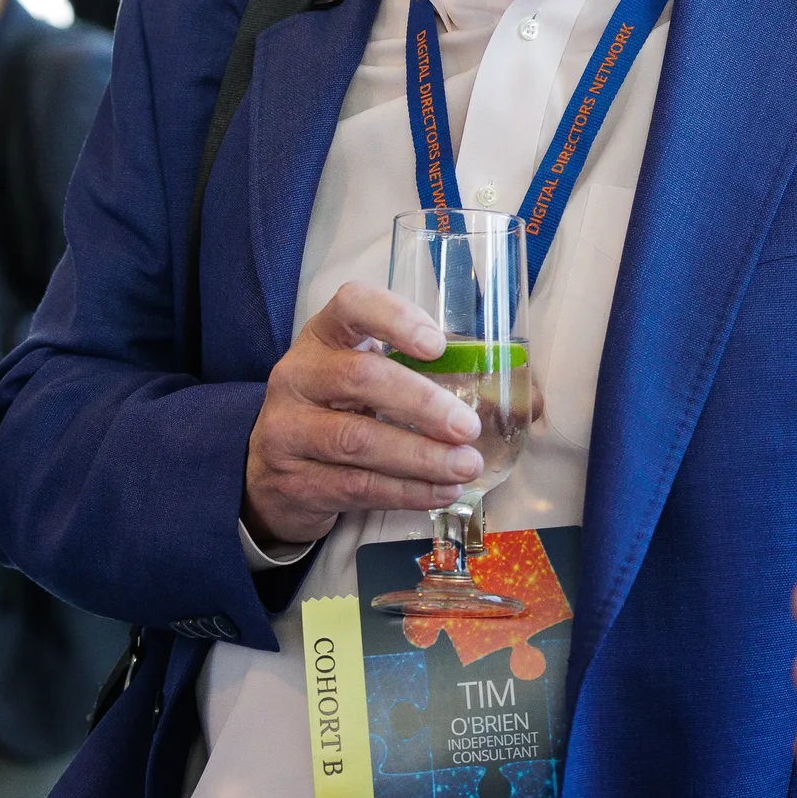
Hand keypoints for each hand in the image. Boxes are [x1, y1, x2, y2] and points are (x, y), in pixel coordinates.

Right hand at [241, 282, 485, 551]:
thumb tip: (527, 402)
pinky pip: (358, 486)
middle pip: (360, 378)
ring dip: (421, 457)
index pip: (351, 305)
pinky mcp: (296, 479)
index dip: (394, 318)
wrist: (270, 472)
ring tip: (467, 466)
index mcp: (324, 335)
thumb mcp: (368, 376)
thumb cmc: (340, 410)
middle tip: (468, 427)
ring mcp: (289, 429)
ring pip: (359, 441)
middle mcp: (300, 375)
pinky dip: (408, 491)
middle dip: (422, 403)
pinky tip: (442, 492)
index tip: (437, 345)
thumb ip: (429, 376)